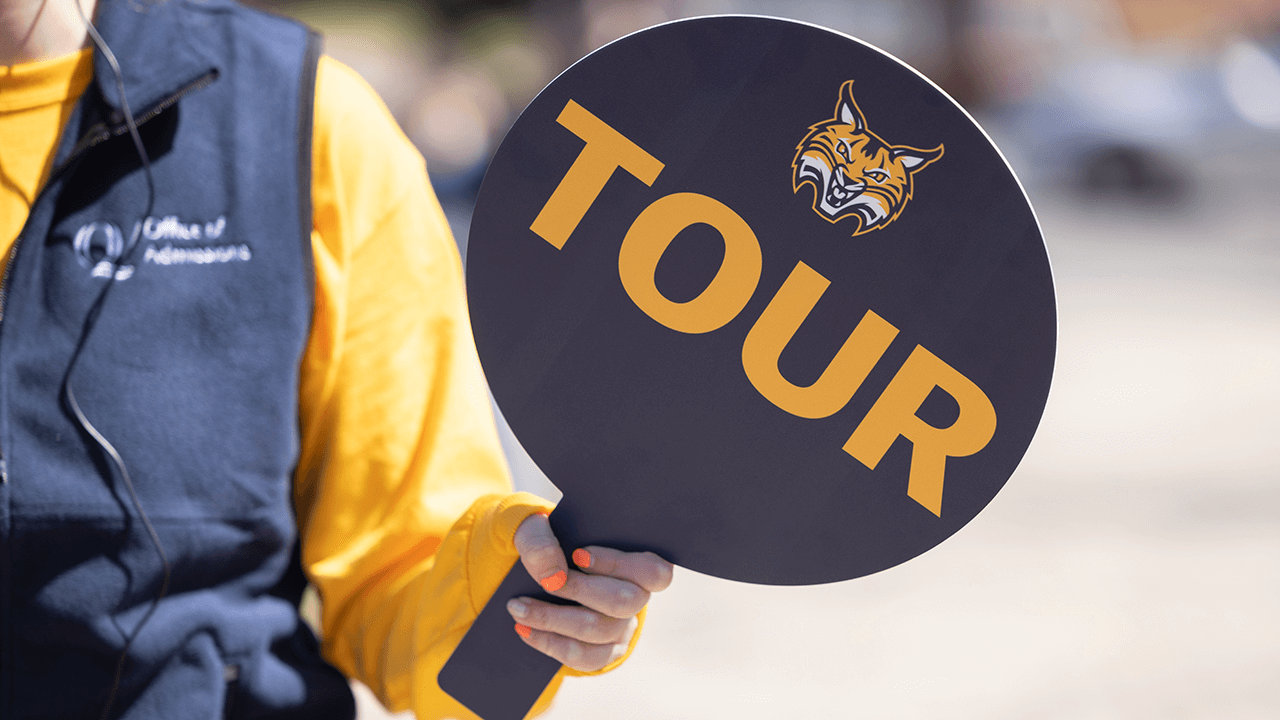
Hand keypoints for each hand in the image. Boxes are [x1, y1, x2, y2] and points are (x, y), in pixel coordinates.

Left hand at [507, 512, 673, 671]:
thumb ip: (538, 538)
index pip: (653, 570)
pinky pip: (585, 658)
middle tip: (546, 584)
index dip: (619, 564)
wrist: (521, 575)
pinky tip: (525, 629)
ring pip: (600, 631)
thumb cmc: (540, 542)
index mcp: (633, 560)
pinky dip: (551, 643)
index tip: (578, 556)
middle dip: (579, 591)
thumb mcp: (531, 525)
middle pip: (624, 601)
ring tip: (518, 608)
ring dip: (554, 619)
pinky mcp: (602, 652)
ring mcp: (621, 628)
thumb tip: (553, 576)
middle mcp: (635, 596)